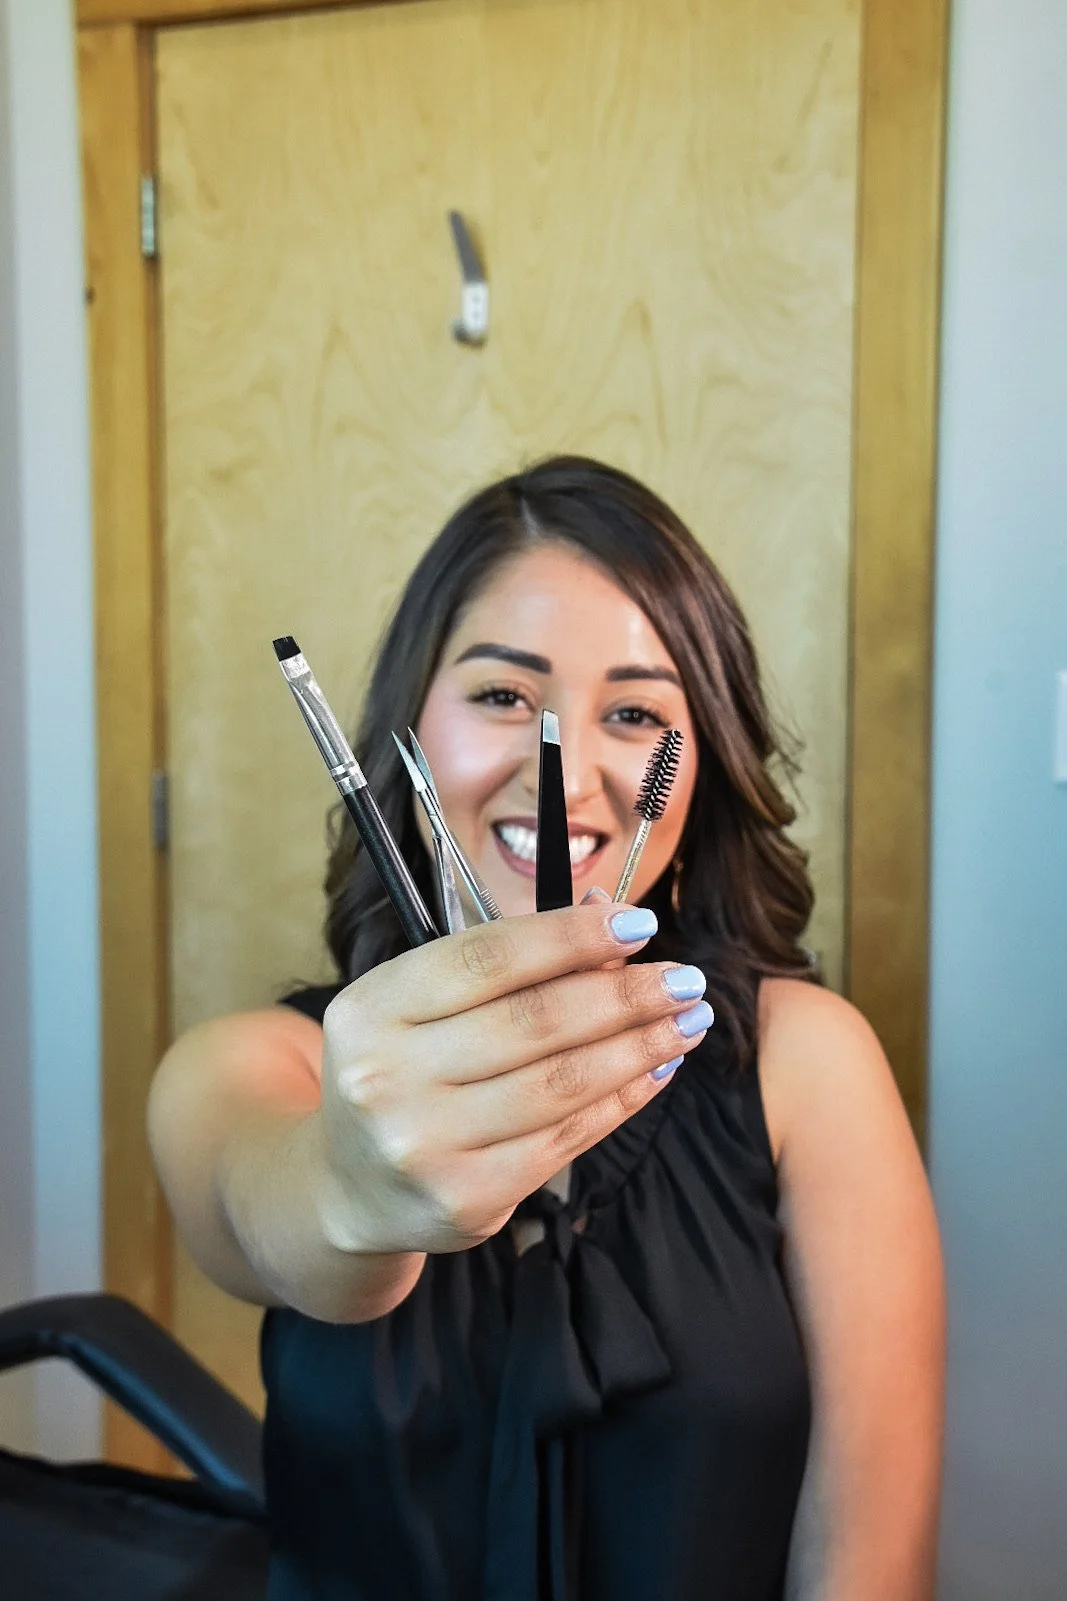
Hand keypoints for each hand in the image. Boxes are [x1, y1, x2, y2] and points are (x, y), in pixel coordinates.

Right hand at [315, 902, 712, 1255]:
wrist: (351, 1188)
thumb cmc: (405, 1070)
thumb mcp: (425, 1003)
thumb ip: (509, 959)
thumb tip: (608, 911)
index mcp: (372, 1008)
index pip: (487, 958)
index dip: (571, 936)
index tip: (639, 922)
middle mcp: (387, 1077)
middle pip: (535, 1022)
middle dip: (625, 995)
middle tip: (685, 979)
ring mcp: (424, 1145)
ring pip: (561, 1083)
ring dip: (640, 1047)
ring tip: (689, 1021)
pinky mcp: (466, 1200)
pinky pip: (566, 1138)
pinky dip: (624, 1099)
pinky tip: (657, 1069)